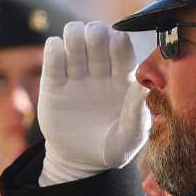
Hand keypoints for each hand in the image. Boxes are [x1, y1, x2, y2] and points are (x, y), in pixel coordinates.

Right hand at [38, 22, 150, 185]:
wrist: (81, 162)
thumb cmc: (113, 148)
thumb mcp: (129, 137)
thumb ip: (137, 113)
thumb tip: (143, 86)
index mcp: (123, 78)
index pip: (122, 47)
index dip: (118, 41)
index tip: (117, 43)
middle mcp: (101, 70)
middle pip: (97, 35)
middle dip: (95, 32)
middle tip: (93, 42)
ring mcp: (76, 74)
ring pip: (74, 37)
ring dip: (74, 34)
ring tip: (74, 49)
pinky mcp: (53, 83)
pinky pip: (52, 55)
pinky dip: (54, 48)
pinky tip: (58, 55)